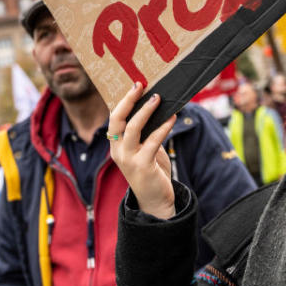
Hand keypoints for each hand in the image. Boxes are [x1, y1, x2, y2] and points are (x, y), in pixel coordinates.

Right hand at [108, 82, 176, 219]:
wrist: (156, 201)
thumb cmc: (152, 170)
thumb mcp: (145, 148)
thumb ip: (146, 132)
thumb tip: (156, 106)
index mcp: (116, 145)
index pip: (114, 118)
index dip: (123, 100)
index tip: (135, 84)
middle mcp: (118, 151)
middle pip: (118, 120)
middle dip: (129, 100)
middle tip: (141, 85)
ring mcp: (129, 159)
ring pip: (133, 128)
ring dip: (146, 111)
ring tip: (158, 98)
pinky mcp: (143, 166)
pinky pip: (153, 142)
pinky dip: (163, 127)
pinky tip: (172, 118)